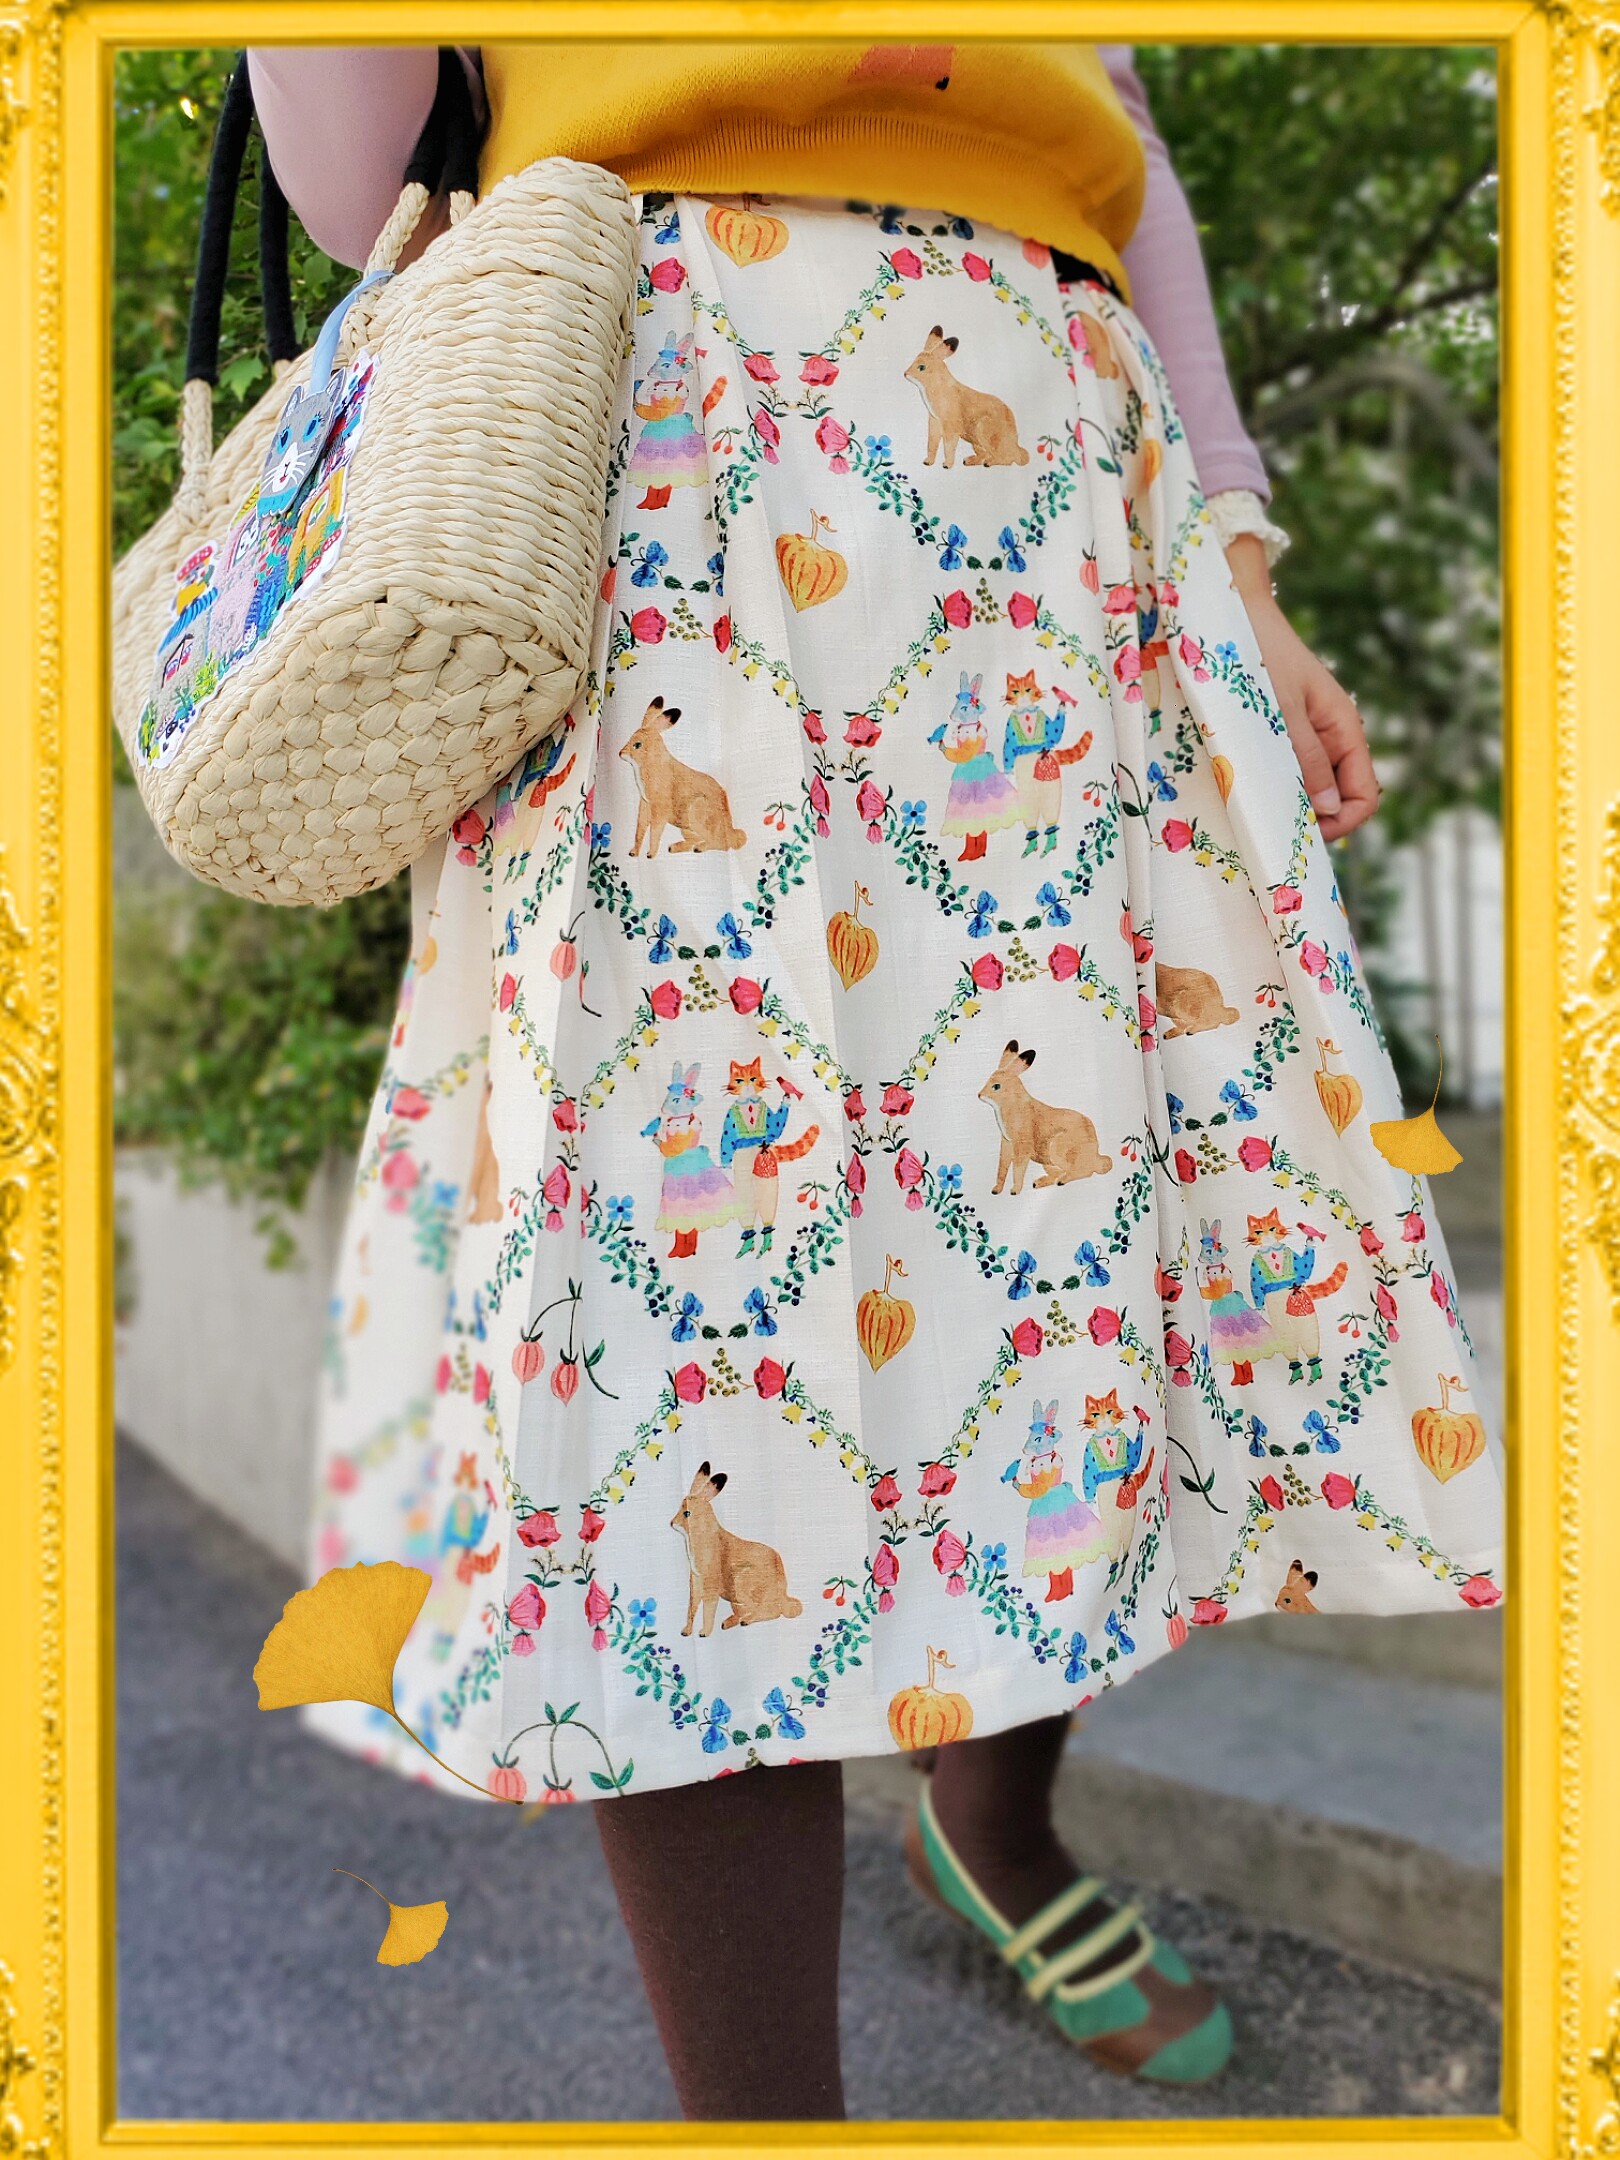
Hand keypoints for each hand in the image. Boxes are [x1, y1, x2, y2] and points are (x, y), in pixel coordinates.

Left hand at [1223, 534, 1379, 842]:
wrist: (1229, 613)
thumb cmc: (1258, 656)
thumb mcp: (1282, 713)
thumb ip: (1306, 760)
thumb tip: (1330, 809)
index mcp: (1343, 728)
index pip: (1364, 794)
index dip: (1342, 822)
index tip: (1302, 830)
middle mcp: (1328, 735)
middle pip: (1337, 798)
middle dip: (1311, 817)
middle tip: (1269, 822)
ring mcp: (1303, 734)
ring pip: (1307, 788)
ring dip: (1286, 801)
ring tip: (1252, 799)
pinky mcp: (1275, 731)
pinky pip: (1283, 770)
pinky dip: (1269, 783)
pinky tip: (1243, 781)